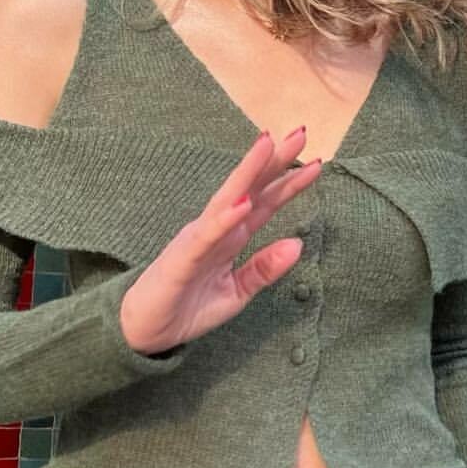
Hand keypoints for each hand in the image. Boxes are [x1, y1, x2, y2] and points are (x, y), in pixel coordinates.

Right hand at [118, 126, 316, 354]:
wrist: (147, 333)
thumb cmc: (188, 307)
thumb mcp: (237, 292)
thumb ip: (263, 269)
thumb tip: (297, 245)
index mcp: (232, 237)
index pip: (265, 204)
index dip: (289, 183)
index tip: (318, 162)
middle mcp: (216, 230)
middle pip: (249, 189)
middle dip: (274, 162)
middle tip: (301, 133)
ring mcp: (198, 240)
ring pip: (227, 200)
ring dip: (248, 172)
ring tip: (269, 145)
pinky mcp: (182, 259)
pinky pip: (207, 236)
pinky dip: (224, 219)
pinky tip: (242, 203)